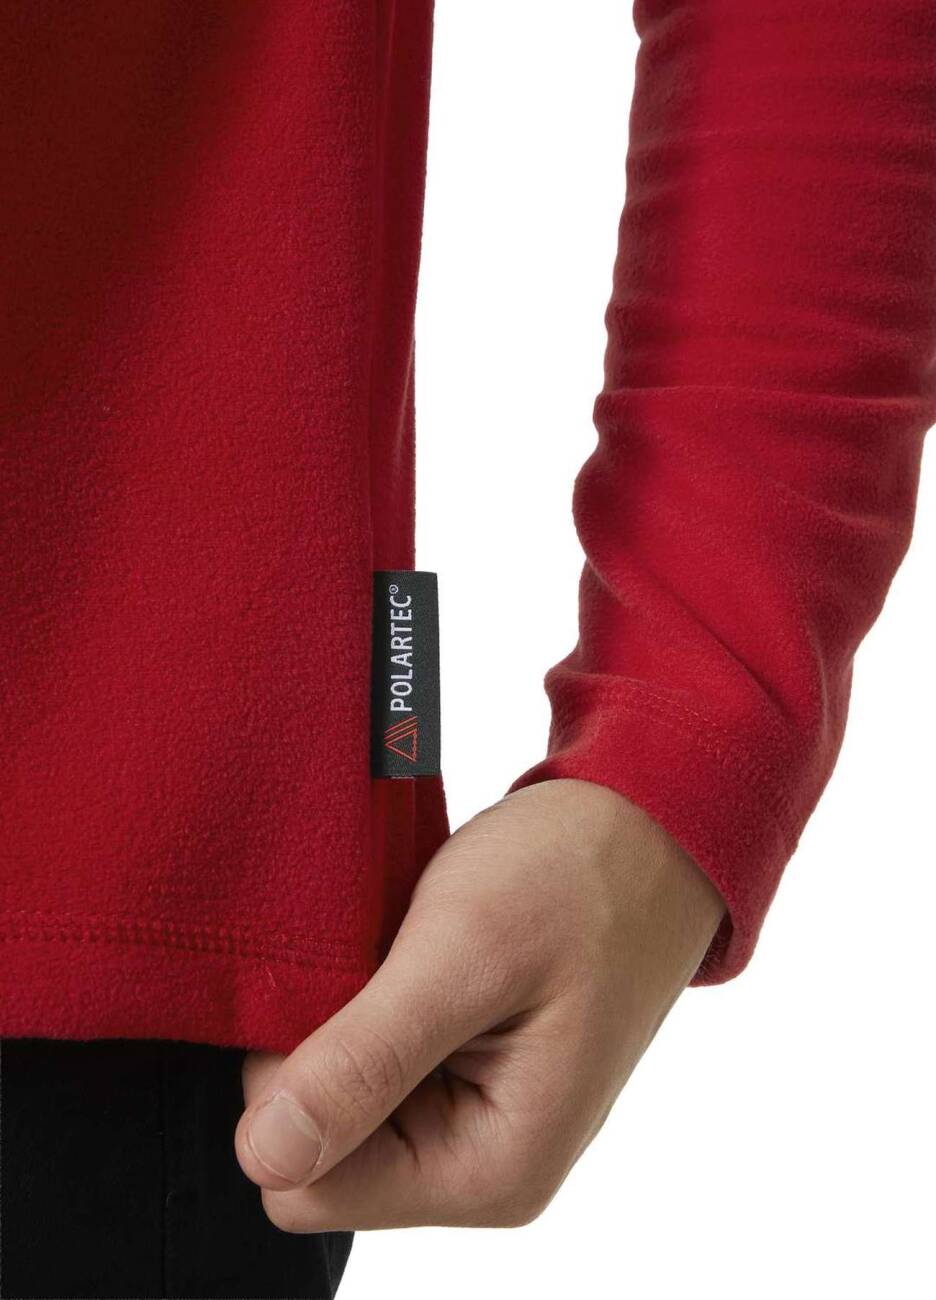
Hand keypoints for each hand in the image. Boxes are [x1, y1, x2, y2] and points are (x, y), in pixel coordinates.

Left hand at [235, 778, 724, 1229]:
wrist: (645, 825)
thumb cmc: (581, 878)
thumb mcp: (466, 954)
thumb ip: (366, 1061)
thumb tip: (264, 1154)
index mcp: (493, 1167)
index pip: (307, 1183)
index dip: (293, 1087)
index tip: (341, 988)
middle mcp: (482, 1163)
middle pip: (321, 1147)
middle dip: (323, 1051)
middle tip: (379, 958)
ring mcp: (474, 1118)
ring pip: (341, 1101)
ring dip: (350, 1018)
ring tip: (404, 947)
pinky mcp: (464, 1073)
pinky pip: (374, 1063)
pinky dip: (371, 1001)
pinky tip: (410, 950)